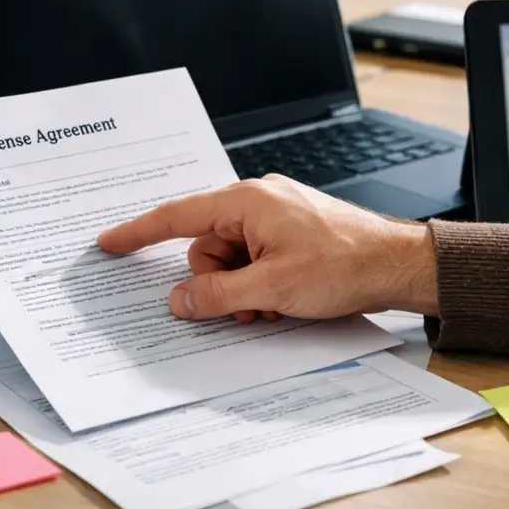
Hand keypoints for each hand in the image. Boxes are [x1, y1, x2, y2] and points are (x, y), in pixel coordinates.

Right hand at [96, 175, 439, 321]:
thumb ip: (218, 295)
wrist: (399, 264)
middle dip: (218, 283)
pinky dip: (260, 285)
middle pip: (205, 247)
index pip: (176, 215)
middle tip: (247, 307)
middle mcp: (257, 202)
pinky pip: (253, 260)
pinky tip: (282, 300)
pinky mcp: (289, 233)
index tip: (109, 243)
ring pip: (229, 260)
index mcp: (246, 202)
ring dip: (242, 290)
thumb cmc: (346, 264)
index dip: (138, 232)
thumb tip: (179, 300)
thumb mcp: (272, 289)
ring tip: (272, 306)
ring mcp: (274, 217)